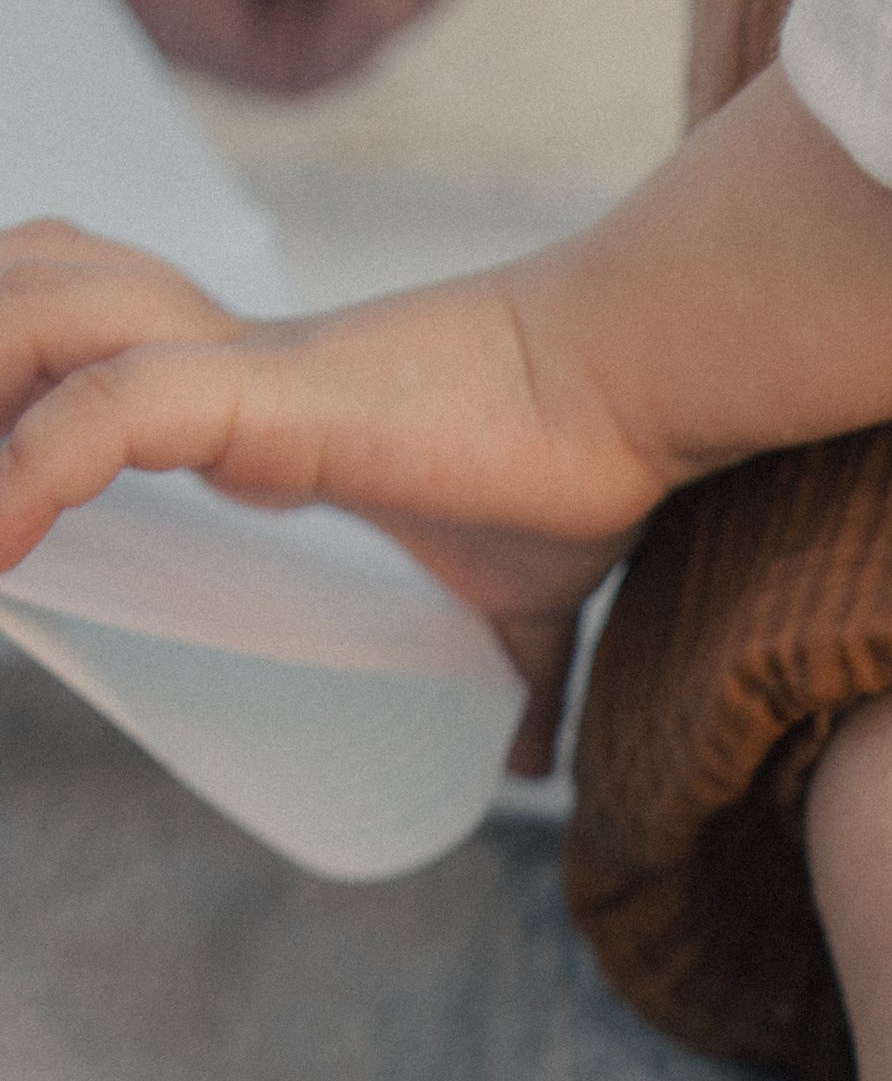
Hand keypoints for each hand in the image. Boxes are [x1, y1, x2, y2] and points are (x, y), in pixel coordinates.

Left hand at [0, 75, 891, 767]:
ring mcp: (234, 371)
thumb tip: (530, 774)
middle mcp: (220, 361)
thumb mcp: (530, 605)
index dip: (13, 407)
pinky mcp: (264, 392)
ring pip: (38, 329)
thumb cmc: (584, 472)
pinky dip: (30, 470)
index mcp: (253, 399)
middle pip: (33, 305)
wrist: (638, 387)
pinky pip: (104, 412)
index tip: (0, 531)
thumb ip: (515, 683)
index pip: (88, 353)